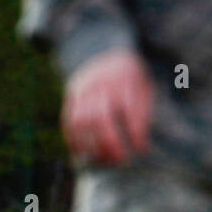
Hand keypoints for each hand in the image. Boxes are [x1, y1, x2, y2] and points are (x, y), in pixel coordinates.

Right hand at [62, 49, 153, 165]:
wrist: (103, 51)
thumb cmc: (129, 78)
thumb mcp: (143, 86)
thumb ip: (143, 111)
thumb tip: (140, 145)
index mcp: (125, 78)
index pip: (130, 109)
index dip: (136, 131)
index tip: (141, 148)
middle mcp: (101, 83)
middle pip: (101, 118)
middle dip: (110, 143)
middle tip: (120, 159)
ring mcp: (83, 89)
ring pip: (81, 122)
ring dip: (91, 145)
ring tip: (101, 160)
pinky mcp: (71, 95)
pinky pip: (67, 121)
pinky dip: (73, 140)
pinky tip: (80, 153)